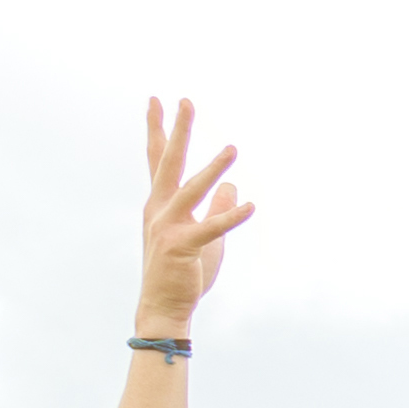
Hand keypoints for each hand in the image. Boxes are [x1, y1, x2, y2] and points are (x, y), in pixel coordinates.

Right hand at [136, 96, 253, 331]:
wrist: (163, 307)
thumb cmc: (182, 271)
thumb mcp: (204, 234)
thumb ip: (215, 207)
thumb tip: (233, 186)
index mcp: (159, 204)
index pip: (158, 159)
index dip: (158, 129)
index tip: (158, 100)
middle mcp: (158, 210)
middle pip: (168, 162)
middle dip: (177, 131)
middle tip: (185, 101)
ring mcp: (167, 227)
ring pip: (191, 190)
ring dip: (213, 169)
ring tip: (233, 148)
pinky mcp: (182, 247)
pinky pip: (211, 228)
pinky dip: (230, 216)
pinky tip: (250, 206)